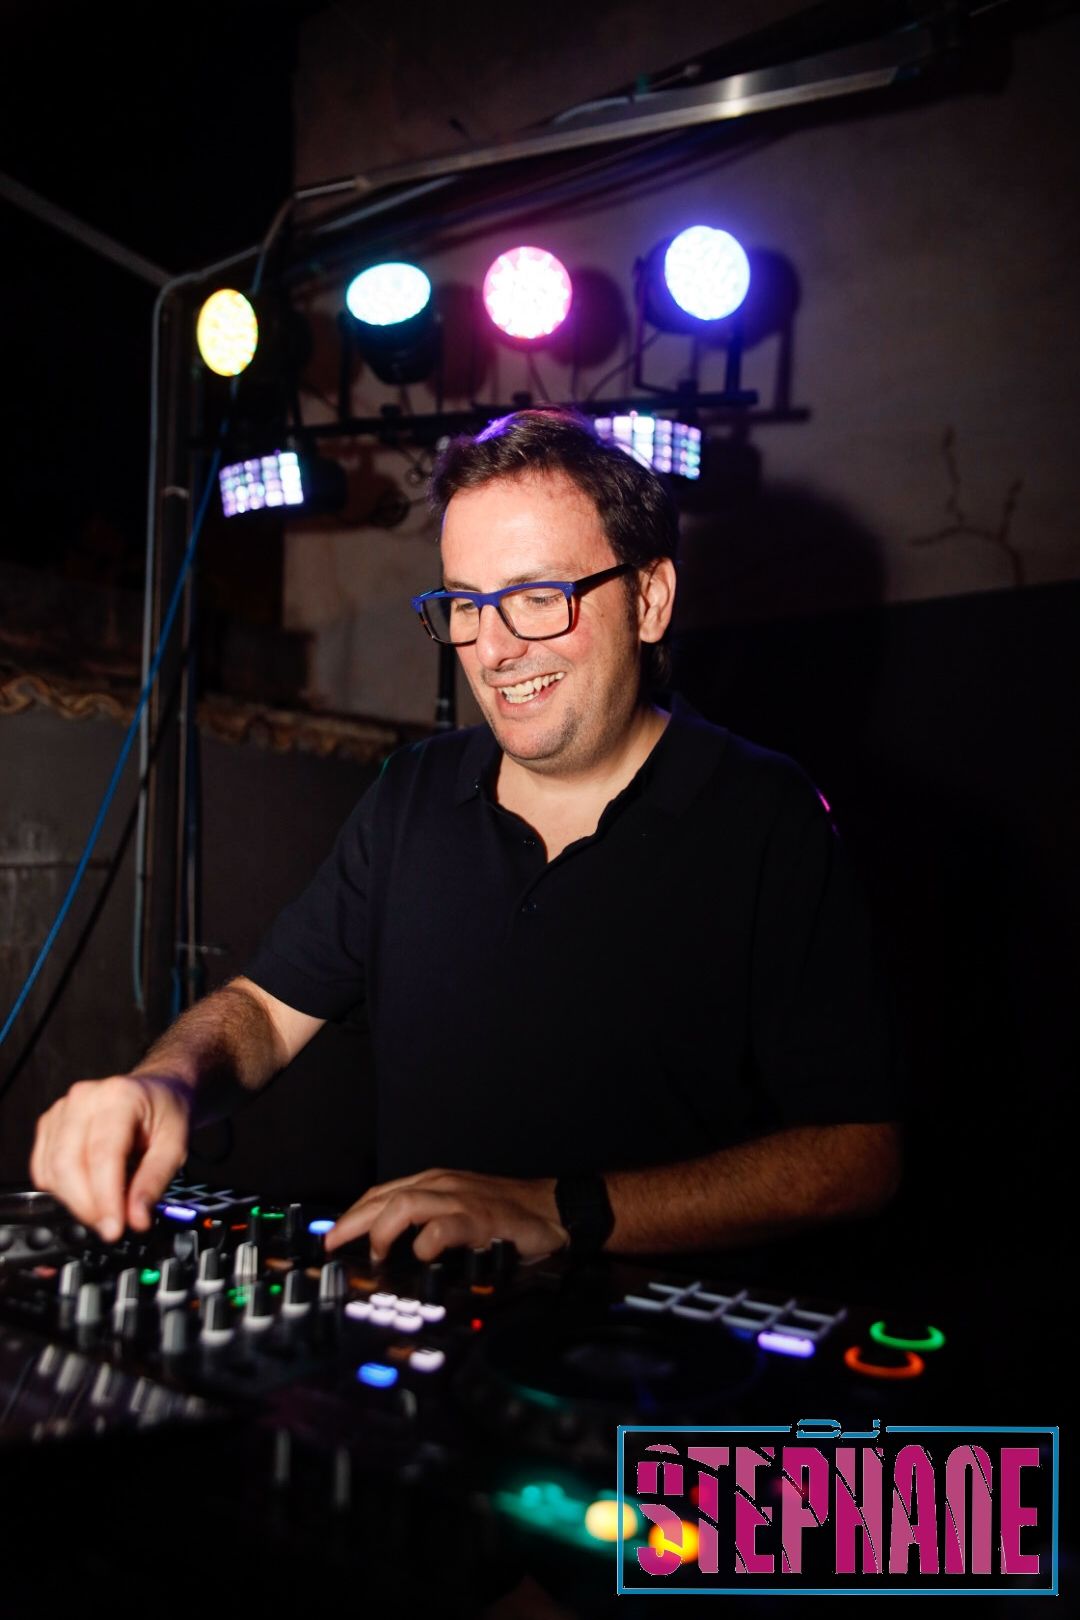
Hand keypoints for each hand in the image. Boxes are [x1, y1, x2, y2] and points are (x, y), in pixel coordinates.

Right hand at [30, 1073, 193, 1242]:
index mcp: (119, 1097)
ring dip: (74, 1201)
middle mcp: (83, 1099)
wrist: (156, 1092)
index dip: (105, 1198)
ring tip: (104, 1209)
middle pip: (68, 1164)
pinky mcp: (49, 1125)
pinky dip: (60, 1190)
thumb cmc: (166, 1113)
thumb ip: (154, 1182)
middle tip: (111, 1227)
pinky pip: (43, 1168)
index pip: (102, 1155)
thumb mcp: (175, 1145)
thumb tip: (136, 1219)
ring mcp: (62, 1110)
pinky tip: (86, 1193)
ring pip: (51, 1170)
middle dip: (87, 1206)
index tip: (114, 1228)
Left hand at [325, 1167, 568, 1263]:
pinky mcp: (480, 1218)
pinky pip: (443, 1226)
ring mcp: (460, 1200)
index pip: (381, 1194)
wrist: (552, 1210)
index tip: (331, 1238)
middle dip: (352, 1222)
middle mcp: (442, 1186)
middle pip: (384, 1197)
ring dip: (381, 1231)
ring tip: (376, 1254)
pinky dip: (425, 1241)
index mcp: (434, 1184)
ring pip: (405, 1205)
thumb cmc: (506, 1216)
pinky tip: (421, 1256)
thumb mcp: (459, 1211)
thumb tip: (389, 1249)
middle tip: (333, 1246)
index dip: (352, 1215)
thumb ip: (428, 1223)